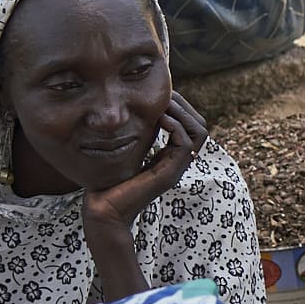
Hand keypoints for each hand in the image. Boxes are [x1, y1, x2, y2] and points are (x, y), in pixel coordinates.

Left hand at [80, 95, 210, 301]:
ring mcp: (175, 168)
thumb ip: (135, 133)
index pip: (191, 125)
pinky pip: (185, 143)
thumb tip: (134, 108)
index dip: (180, 106)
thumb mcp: (125, 148)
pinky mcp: (168, 174)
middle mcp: (177, 162)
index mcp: (169, 156)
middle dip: (184, 105)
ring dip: (182, 112)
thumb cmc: (108, 179)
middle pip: (200, 126)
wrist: (103, 208)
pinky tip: (158, 118)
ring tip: (163, 105)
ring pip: (199, 132)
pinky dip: (174, 126)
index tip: (161, 96)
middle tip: (165, 95)